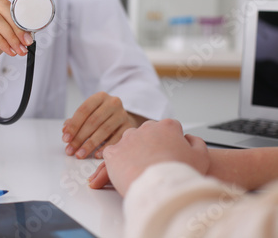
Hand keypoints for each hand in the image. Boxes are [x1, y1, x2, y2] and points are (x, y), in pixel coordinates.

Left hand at [62, 92, 146, 158]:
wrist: (121, 119)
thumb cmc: (100, 117)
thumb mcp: (88, 115)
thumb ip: (75, 122)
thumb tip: (65, 130)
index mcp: (100, 97)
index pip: (84, 110)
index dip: (73, 125)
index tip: (65, 139)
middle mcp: (113, 103)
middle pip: (93, 121)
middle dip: (79, 137)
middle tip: (70, 150)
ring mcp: (122, 114)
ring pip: (104, 130)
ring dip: (90, 144)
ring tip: (80, 154)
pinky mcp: (129, 127)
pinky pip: (116, 138)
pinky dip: (105, 147)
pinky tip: (96, 155)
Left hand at [88, 119, 209, 195]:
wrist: (160, 187)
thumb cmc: (180, 174)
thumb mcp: (201, 156)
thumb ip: (196, 142)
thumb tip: (189, 138)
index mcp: (167, 126)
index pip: (169, 128)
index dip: (171, 142)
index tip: (171, 154)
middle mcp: (145, 128)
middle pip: (148, 134)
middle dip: (152, 146)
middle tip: (156, 163)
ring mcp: (127, 139)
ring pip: (129, 142)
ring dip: (134, 152)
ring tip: (141, 169)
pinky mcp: (113, 152)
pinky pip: (113, 153)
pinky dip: (117, 161)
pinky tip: (124, 171)